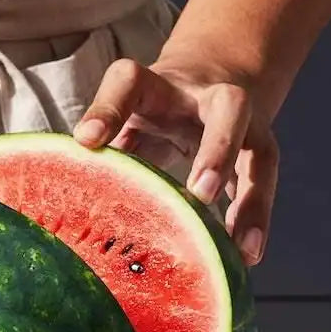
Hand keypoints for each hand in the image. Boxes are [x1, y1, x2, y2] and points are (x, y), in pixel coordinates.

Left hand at [74, 55, 278, 265]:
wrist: (211, 76)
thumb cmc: (154, 108)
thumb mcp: (128, 114)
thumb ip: (108, 145)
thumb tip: (67, 196)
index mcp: (157, 87)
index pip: (129, 81)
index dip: (108, 108)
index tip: (86, 141)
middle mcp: (207, 98)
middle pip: (228, 108)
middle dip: (217, 150)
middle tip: (201, 193)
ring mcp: (243, 124)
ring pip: (259, 153)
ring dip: (251, 200)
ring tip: (240, 245)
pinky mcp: (260, 150)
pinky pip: (263, 185)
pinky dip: (256, 219)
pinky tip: (247, 254)